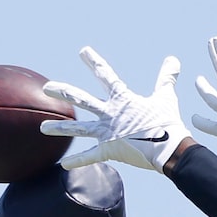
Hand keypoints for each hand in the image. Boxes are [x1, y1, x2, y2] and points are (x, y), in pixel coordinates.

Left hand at [41, 48, 189, 172]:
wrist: (170, 149)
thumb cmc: (168, 123)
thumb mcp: (166, 97)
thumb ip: (166, 78)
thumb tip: (174, 60)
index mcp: (122, 99)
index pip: (106, 74)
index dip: (94, 62)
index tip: (83, 52)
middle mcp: (110, 113)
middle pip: (81, 99)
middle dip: (62, 92)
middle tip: (47, 87)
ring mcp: (108, 133)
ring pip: (78, 129)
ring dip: (59, 128)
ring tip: (42, 127)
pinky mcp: (110, 151)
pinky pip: (90, 157)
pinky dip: (77, 162)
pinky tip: (63, 164)